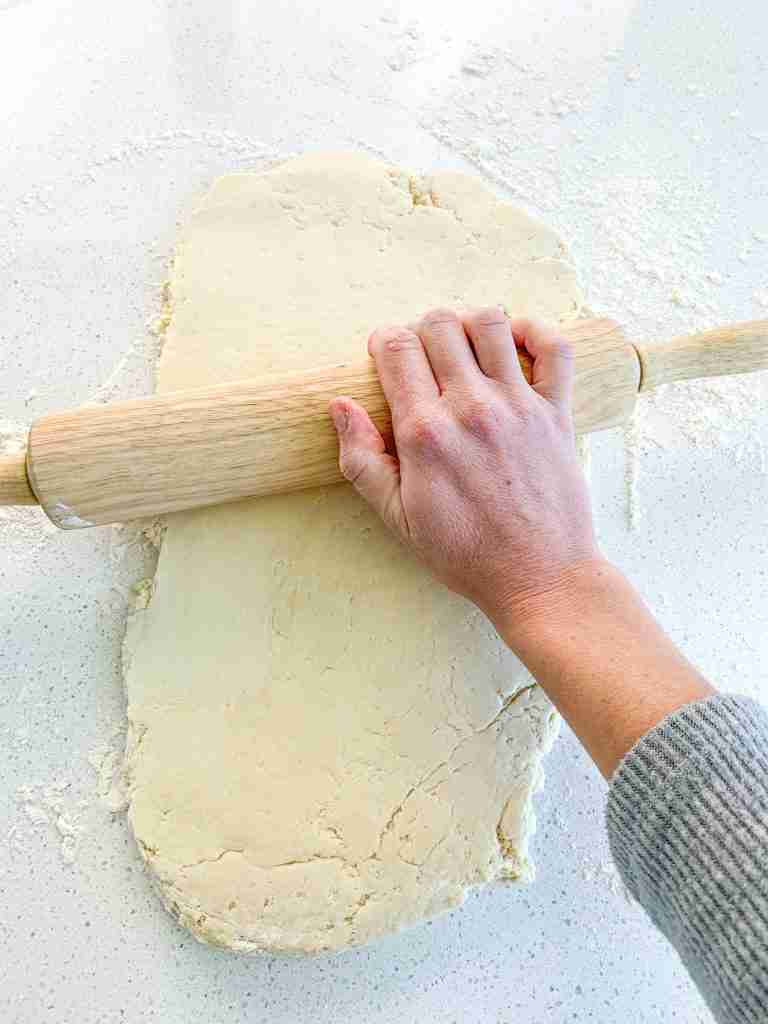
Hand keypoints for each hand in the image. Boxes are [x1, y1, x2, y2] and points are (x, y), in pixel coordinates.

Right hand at [329, 307, 600, 629]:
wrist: (539, 577)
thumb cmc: (465, 553)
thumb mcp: (398, 518)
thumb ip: (362, 460)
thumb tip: (339, 406)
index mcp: (425, 433)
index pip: (396, 348)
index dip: (384, 342)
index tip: (386, 356)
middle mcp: (471, 408)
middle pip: (439, 325)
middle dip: (422, 330)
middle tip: (425, 357)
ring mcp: (518, 406)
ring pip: (491, 322)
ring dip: (470, 324)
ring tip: (465, 348)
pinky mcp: (557, 412)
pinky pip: (554, 347)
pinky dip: (536, 332)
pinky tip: (516, 346)